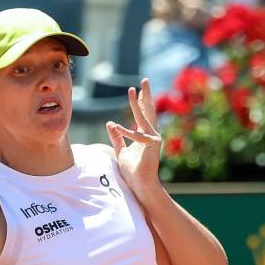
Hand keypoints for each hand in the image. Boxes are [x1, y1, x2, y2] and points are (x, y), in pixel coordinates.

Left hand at [106, 78, 162, 200]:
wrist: (140, 184)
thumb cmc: (133, 170)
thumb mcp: (121, 151)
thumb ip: (116, 137)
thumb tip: (110, 123)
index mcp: (145, 135)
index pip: (143, 115)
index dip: (140, 102)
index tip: (138, 90)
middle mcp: (151, 134)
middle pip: (149, 111)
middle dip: (146, 95)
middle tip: (144, 80)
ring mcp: (154, 139)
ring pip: (144, 118)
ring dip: (137, 104)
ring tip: (133, 90)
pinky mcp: (152, 146)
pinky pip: (137, 136)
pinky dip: (126, 132)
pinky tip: (117, 127)